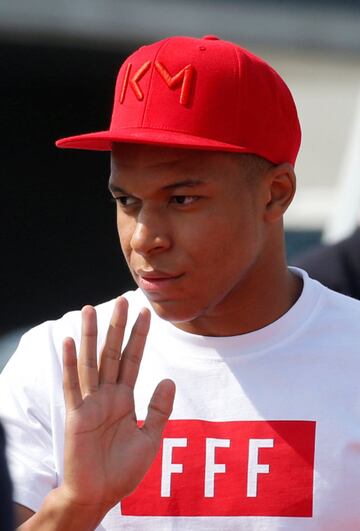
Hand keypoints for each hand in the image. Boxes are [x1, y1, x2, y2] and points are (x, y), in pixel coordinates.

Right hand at [61, 296, 174, 515]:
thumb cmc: (123, 469)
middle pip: (113, 353)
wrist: (101, 494)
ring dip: (91, 336)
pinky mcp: (76, 415)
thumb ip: (159, 408)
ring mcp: (90, 403)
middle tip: (122, 300)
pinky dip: (70, 364)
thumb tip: (169, 379)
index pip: (133, 359)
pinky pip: (73, 386)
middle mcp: (107, 395)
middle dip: (118, 327)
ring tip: (90, 310)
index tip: (145, 313)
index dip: (139, 336)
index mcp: (124, 397)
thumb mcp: (150, 437)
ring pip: (92, 362)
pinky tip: (69, 342)